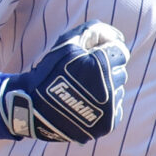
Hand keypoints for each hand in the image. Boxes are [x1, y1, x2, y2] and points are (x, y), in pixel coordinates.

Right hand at [3, 22, 128, 142]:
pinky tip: (87, 104)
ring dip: (106, 88)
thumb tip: (118, 37)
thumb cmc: (51, 71)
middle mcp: (109, 87)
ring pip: (119, 91)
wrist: (33, 108)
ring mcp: (109, 108)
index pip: (121, 53)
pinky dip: (106, 106)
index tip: (95, 56)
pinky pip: (117, 109)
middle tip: (85, 75)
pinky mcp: (108, 124)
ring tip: (83, 91)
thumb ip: (93, 31)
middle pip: (120, 72)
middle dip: (106, 70)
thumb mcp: (67, 43)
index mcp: (100, 65)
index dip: (107, 52)